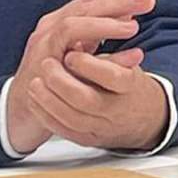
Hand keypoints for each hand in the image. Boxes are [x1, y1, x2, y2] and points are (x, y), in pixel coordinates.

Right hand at [5, 0, 156, 153]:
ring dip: (104, 25)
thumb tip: (128, 18)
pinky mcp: (42, 72)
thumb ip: (98, 34)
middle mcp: (49, 30)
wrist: (25, 109)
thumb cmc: (55, 78)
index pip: (90, 1)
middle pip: (84, 7)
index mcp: (59, 21)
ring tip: (132, 29)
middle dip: (117, 3)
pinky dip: (102, 59)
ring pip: (72, 26)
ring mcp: (43, 49)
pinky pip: (72, 61)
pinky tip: (128, 59)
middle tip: (146, 1)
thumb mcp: (78, 50)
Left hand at [26, 49, 169, 150]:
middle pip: (86, 99)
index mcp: (130, 86)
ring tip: (35, 83)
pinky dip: (46, 115)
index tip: (70, 53)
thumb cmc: (129, 86)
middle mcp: (117, 109)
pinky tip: (36, 101)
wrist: (142, 119)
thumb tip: (82, 38)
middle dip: (61, 81)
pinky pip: (63, 130)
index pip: (111, 76)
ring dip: (48, 99)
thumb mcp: (126, 66)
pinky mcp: (87, 139)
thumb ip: (103, 55)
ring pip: (71, 117)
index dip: (87, 64)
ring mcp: (101, 127)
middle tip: (46, 65)